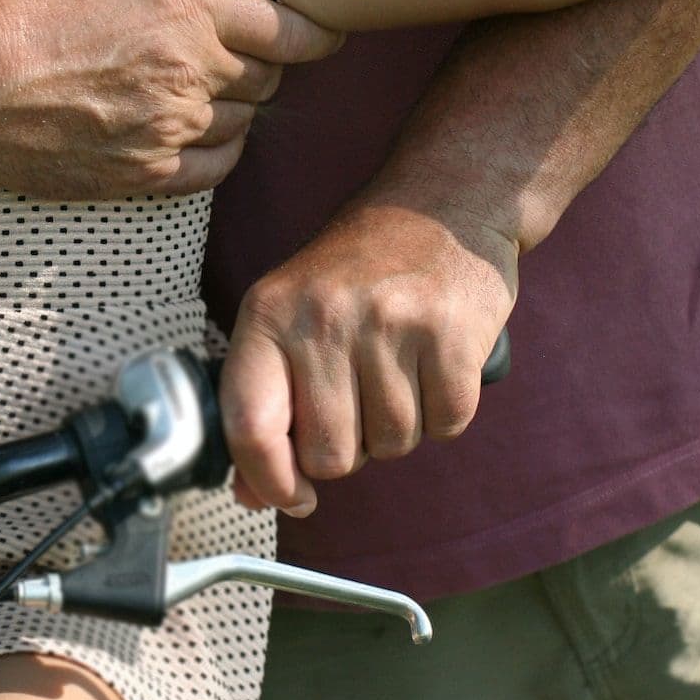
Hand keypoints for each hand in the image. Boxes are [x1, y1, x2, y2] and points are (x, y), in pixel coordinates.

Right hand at [0, 0, 339, 199]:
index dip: (314, 31)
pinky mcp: (140, 175)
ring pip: (245, 124)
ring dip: (239, 105)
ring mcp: (167, 129)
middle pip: (271, 78)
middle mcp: (189, 73)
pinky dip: (217, 150)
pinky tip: (195, 130)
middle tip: (246, 49)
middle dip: (266, 62)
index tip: (320, 30)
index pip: (291, 30)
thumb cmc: (1, 0)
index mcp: (185, 8)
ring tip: (212, 87)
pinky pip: (213, 170)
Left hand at [221, 195, 518, 512]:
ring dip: (399, 426)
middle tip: (361, 398)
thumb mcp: (293, 316)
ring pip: (391, 445)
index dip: (268, 481)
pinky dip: (445, 410)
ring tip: (400, 369)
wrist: (445, 203)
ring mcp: (389, 324)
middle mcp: (323, 317)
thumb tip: (254, 494)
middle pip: (330, 454)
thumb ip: (267, 403)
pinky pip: (445, 425)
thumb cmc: (360, 271)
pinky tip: (436, 364)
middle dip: (350, 448)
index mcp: (269, 313)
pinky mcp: (449, 336)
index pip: (250, 426)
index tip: (292, 495)